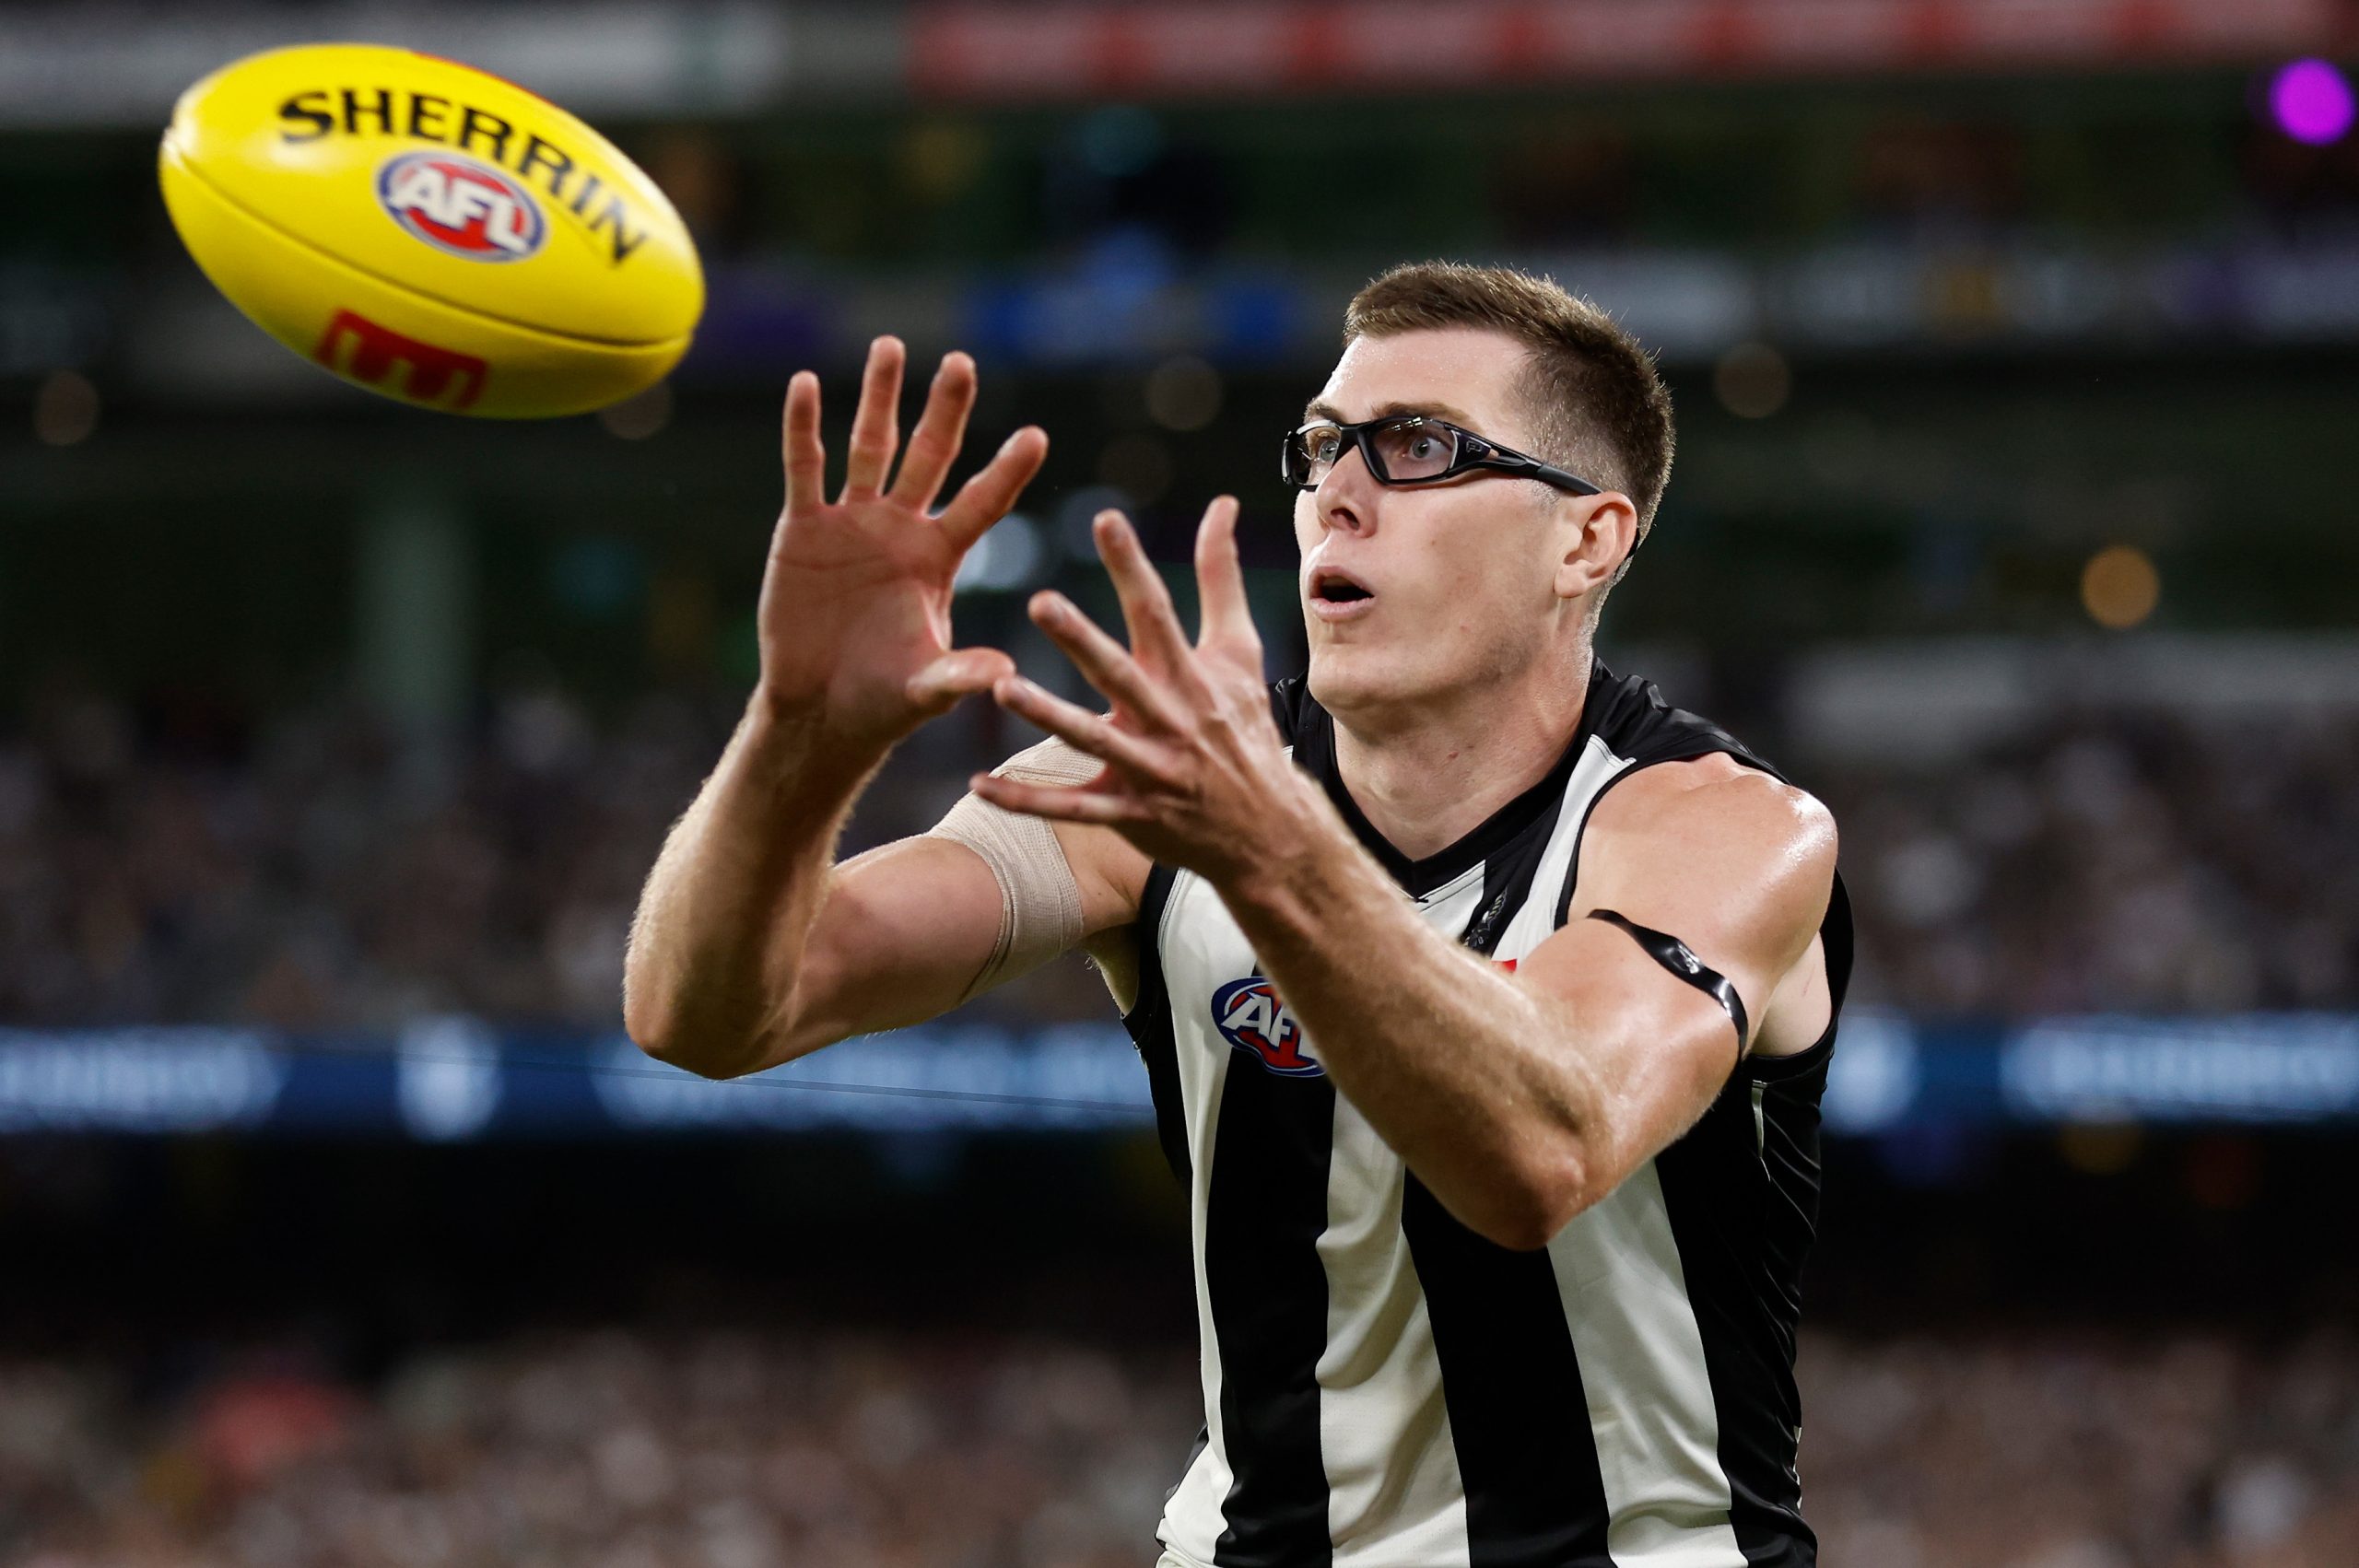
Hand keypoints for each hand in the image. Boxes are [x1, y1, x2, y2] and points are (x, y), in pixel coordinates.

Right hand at [754, 337, 1047, 750]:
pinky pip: (805, 468)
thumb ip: (962, 674)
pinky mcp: (803, 528)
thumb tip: (1008, 673)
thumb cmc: (883, 701)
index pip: (981, 504)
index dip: (1006, 471)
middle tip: (963, 362)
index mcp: (940, 558)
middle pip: (929, 456)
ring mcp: (852, 522)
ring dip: (879, 398)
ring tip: (890, 346)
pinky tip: (806, 384)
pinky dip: (803, 427)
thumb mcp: (928, 689)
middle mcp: (901, 529)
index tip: (1037, 435)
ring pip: (870, 446)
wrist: (820, 709)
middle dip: (946, 410)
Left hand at [972, 499, 1326, 884]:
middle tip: (1040, 601)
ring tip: (1003, 688)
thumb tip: (1221, 503)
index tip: (1105, 519)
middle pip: (1119, 674)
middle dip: (1081, 640)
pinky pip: (1070, 807)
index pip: (1157, 613)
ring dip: (1046, 715)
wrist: (1268, 829)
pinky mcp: (1129, 813)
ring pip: (1090, 739)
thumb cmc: (1243, 728)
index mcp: (1190, 676)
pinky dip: (1025, 801)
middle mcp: (1168, 720)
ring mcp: (1148, 770)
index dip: (1132, 566)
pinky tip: (978, 784)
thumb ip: (1221, 576)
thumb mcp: (1240, 651)